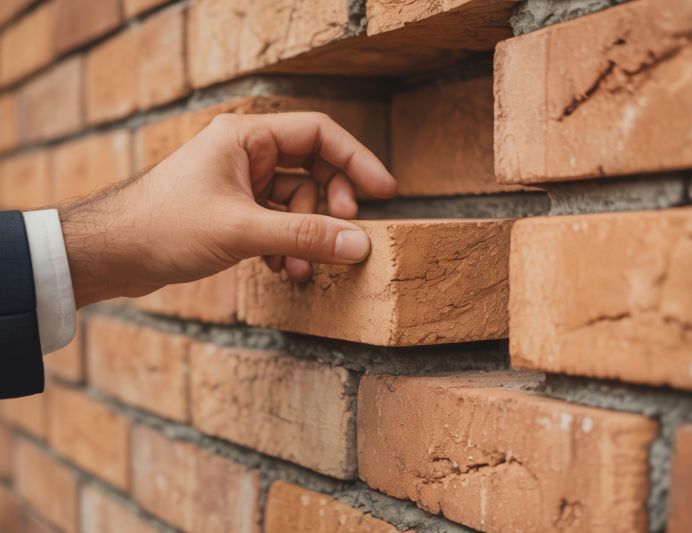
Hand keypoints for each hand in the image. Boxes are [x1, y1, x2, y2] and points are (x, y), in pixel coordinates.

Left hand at [59, 112, 396, 307]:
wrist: (111, 254)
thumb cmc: (164, 226)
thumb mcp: (242, 231)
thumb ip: (304, 237)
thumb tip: (359, 244)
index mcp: (247, 137)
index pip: (319, 134)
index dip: (356, 160)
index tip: (384, 191)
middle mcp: (246, 154)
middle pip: (313, 170)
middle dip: (328, 208)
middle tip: (341, 234)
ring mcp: (240, 184)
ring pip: (296, 204)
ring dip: (305, 238)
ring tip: (299, 269)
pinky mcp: (234, 212)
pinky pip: (278, 224)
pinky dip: (285, 247)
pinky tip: (279, 271)